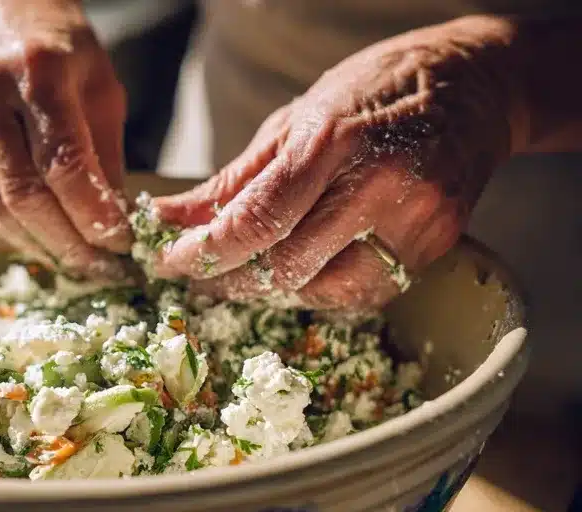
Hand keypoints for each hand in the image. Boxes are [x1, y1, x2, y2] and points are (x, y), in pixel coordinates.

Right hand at [0, 0, 130, 280]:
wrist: (4, 8)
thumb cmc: (64, 52)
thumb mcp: (102, 91)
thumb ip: (105, 158)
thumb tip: (110, 228)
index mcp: (37, 69)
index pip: (63, 165)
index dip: (92, 215)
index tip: (119, 245)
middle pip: (21, 194)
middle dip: (64, 243)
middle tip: (96, 269)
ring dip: (33, 244)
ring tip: (68, 258)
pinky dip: (1, 225)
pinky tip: (31, 233)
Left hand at [152, 16, 521, 308]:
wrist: (475, 86)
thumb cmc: (373, 91)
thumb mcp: (292, 119)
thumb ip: (232, 180)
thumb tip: (170, 218)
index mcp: (333, 141)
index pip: (257, 220)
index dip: (205, 252)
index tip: (169, 260)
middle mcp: (378, 187)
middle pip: (287, 267)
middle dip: (230, 279)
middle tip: (201, 272)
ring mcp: (414, 222)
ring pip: (324, 292)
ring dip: (274, 290)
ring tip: (249, 270)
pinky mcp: (435, 248)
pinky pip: (362, 292)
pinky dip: (321, 289)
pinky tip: (302, 269)